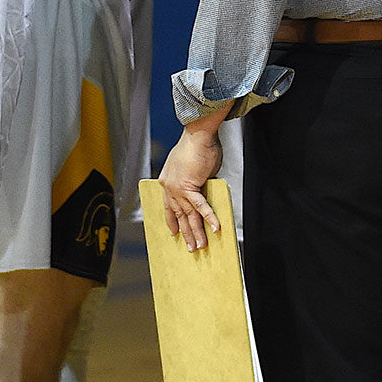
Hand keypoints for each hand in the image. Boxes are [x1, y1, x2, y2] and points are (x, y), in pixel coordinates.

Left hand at [159, 122, 223, 251]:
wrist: (198, 134)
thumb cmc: (196, 144)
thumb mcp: (189, 165)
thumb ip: (193, 180)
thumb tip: (203, 189)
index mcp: (166, 181)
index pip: (168, 206)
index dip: (172, 221)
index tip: (174, 233)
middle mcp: (169, 187)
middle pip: (178, 215)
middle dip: (186, 233)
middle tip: (191, 247)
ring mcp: (177, 189)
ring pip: (189, 216)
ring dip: (196, 232)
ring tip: (202, 245)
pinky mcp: (190, 187)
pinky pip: (200, 207)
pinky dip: (209, 218)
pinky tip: (215, 228)